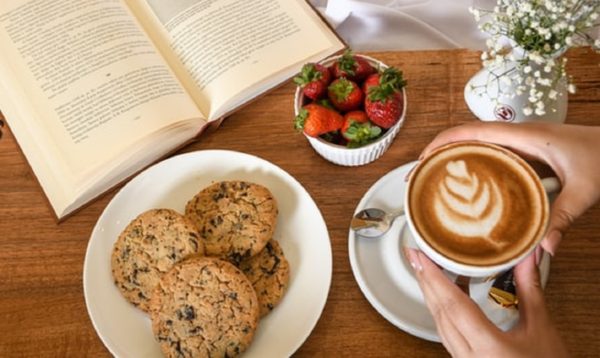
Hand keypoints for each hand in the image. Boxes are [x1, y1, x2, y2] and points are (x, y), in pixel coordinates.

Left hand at [405, 248, 568, 356]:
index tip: (422, 257)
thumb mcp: (542, 330)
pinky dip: (442, 312)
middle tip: (416, 256)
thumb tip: (526, 258)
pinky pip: (447, 335)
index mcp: (488, 348)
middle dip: (425, 282)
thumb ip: (530, 291)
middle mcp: (470, 357)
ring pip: (440, 325)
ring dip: (431, 296)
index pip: (453, 306)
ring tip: (427, 271)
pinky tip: (445, 298)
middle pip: (440, 313)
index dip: (434, 278)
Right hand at [419, 122, 599, 254]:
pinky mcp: (524, 151)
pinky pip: (489, 153)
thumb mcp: (585, 189)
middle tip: (419, 177)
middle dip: (437, 152)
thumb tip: (543, 249)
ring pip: (475, 143)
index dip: (441, 143)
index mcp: (524, 136)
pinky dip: (470, 164)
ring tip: (434, 181)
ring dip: (451, 157)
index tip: (422, 161)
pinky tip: (467, 186)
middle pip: (465, 136)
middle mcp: (517, 135)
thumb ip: (563, 217)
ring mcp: (519, 142)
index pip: (471, 132)